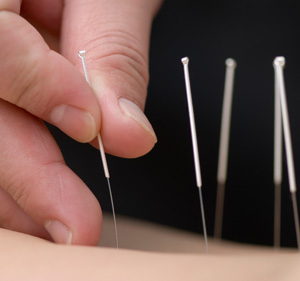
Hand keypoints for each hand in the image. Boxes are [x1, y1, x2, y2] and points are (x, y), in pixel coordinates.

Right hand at [0, 0, 160, 244]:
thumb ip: (114, 56)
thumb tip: (128, 132)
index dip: (36, 86)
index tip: (90, 126)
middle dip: (27, 176)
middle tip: (75, 225)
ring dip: (20, 191)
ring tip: (61, 225)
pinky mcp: (4, 91)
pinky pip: (3, 132)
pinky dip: (19, 174)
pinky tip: (40, 204)